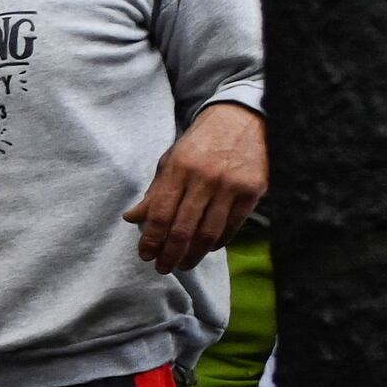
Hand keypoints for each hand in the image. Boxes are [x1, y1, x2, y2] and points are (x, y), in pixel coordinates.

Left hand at [126, 100, 266, 271]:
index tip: (145, 255)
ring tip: (184, 264)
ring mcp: (231, 186)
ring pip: (208, 233)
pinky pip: (232, 226)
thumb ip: (155, 191)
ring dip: (193, 255)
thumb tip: (133, 218)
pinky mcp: (253, 191)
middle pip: (183, 229)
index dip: (151, 239)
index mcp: (179, 168)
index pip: (160, 213)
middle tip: (162, 267)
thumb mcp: (172, 160)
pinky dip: (218, 242)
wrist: (243, 119)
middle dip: (170, 254)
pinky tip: (207, 249)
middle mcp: (205, 178)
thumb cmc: (202, 142)